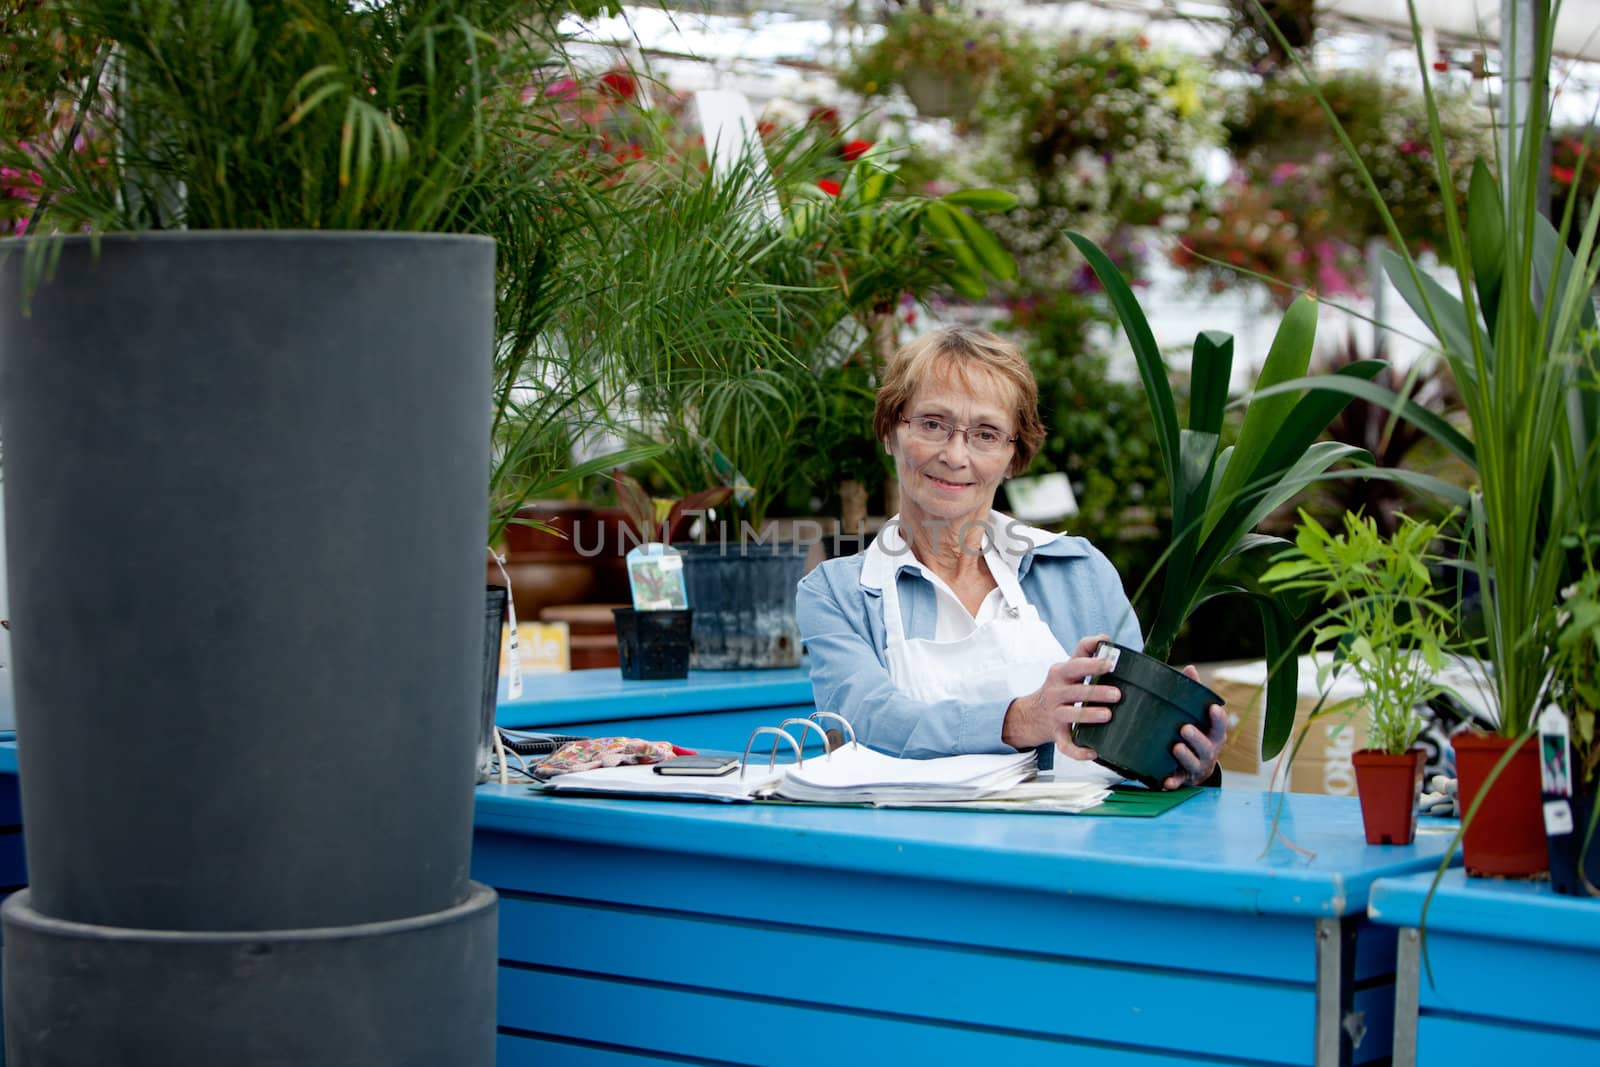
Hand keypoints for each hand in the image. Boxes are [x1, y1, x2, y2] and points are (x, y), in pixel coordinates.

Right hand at [1002, 634, 1120, 757]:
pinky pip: (1065, 744)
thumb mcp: (1067, 667)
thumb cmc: (1058, 687)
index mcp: (1060, 674)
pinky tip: (1093, 751)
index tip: (1110, 663)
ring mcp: (1055, 714)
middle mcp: (1055, 693)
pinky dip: (1078, 751)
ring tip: (1107, 716)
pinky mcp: (1056, 734)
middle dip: (1096, 692)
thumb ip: (1085, 651)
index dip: (1092, 664)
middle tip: (1117, 694)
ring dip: (1089, 715)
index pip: (1075, 665)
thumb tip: (1106, 637)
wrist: (1031, 715)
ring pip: (1070, 715)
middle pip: (1074, 691)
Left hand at [1161, 664, 1226, 788]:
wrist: (1195, 769)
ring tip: (1176, 747)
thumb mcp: (1197, 716)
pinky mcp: (1183, 779)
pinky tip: (1165, 782)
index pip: (1219, 727)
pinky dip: (1173, 783)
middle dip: (1197, 739)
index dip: (1218, 719)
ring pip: (1194, 764)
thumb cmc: (1196, 735)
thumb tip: (1190, 668)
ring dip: (1186, 757)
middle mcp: (1208, 752)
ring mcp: (1196, 767)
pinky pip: (1178, 782)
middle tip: (1185, 728)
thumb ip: (1194, 693)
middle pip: (1207, 748)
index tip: (1213, 708)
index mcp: (1213, 736)